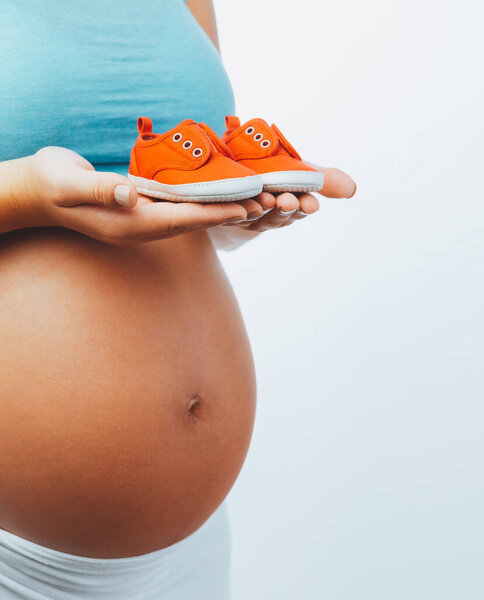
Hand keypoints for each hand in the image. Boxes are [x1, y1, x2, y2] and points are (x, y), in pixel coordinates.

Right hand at [15, 147, 247, 244]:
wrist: (37, 191)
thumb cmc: (50, 185)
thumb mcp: (69, 184)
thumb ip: (98, 190)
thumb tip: (129, 195)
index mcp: (129, 225)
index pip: (182, 220)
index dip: (215, 214)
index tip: (245, 209)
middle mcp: (140, 226)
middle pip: (194, 222)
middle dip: (227, 214)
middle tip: (264, 205)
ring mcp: (140, 220)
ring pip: (189, 216)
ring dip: (218, 209)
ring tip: (251, 201)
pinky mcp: (139, 209)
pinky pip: (176, 207)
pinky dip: (199, 201)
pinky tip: (215, 192)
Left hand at [222, 164, 355, 231]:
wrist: (228, 182)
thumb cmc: (269, 176)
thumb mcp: (297, 172)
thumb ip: (322, 178)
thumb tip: (352, 190)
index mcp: (290, 202)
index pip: (301, 207)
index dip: (305, 206)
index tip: (311, 204)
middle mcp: (269, 214)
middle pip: (279, 215)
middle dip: (285, 209)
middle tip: (288, 201)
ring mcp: (247, 216)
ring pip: (256, 216)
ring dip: (262, 210)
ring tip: (266, 200)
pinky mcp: (224, 213)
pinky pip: (229, 213)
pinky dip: (236, 209)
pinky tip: (241, 202)